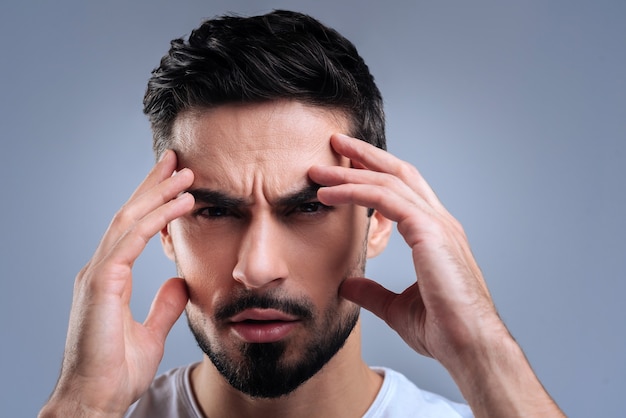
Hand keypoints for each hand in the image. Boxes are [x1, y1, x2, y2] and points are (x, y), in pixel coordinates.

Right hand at [40, 151, 194, 416]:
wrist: (94, 401)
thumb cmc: (116, 371)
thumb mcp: (150, 331)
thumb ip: (163, 304)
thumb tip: (179, 282)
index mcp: (109, 277)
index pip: (133, 229)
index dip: (153, 203)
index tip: (175, 183)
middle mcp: (100, 269)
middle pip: (129, 215)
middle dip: (153, 186)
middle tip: (176, 161)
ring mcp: (97, 275)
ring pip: (129, 221)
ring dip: (157, 194)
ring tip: (184, 174)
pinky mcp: (101, 285)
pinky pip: (131, 242)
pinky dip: (156, 220)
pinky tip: (177, 206)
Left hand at [309, 134, 563, 416]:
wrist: (470, 347)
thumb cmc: (443, 330)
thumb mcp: (396, 307)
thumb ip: (372, 292)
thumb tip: (347, 283)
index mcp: (435, 234)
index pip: (402, 189)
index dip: (374, 172)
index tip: (345, 166)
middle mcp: (438, 222)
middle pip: (398, 172)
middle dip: (365, 155)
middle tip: (335, 143)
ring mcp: (437, 224)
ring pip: (388, 180)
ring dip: (351, 170)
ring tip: (319, 170)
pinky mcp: (430, 232)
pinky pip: (384, 199)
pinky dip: (354, 191)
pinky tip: (328, 194)